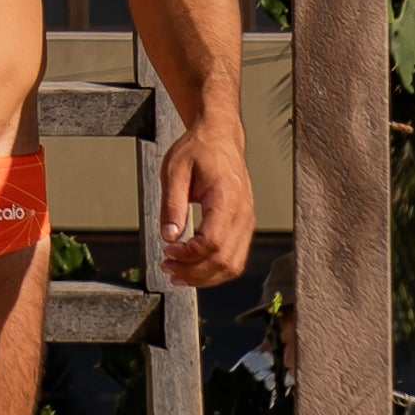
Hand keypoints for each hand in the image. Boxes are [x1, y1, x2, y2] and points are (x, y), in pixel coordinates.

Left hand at [158, 115, 254, 286]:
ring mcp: (247, 222)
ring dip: (205, 277)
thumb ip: (171, 204)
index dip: (189, 255)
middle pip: (224, 260)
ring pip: (233, 265)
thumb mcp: (174, 170)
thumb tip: (169, 236)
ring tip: (177, 273)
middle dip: (194, 272)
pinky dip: (215, 270)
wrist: (220, 137)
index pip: (212, 242)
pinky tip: (193, 268)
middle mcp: (243, 214)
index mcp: (226, 198)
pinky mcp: (244, 226)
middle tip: (167, 267)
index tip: (167, 251)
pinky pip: (235, 258)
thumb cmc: (198, 149)